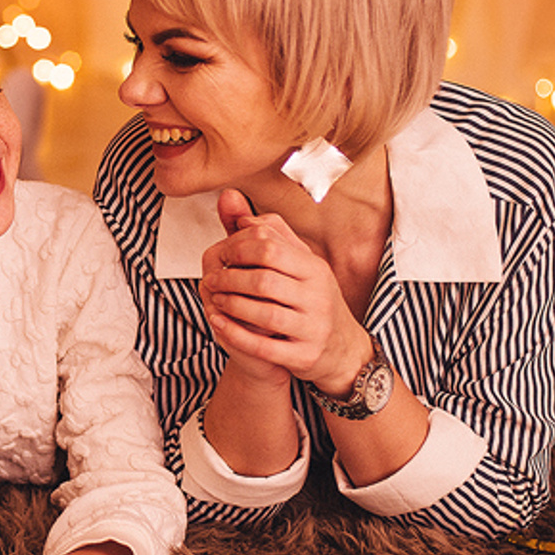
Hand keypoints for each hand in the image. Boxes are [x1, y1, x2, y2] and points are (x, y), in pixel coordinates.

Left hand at [200, 188, 368, 393]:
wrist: (343, 350)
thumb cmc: (311, 299)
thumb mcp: (297, 263)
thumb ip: (263, 231)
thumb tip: (229, 198)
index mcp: (314, 268)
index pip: (269, 248)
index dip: (237, 248)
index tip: (220, 253)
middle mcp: (318, 296)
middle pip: (263, 280)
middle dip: (229, 278)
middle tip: (210, 279)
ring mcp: (314, 328)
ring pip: (264, 313)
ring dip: (230, 305)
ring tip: (214, 299)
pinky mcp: (305, 356)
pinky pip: (264, 347)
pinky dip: (235, 334)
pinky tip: (217, 324)